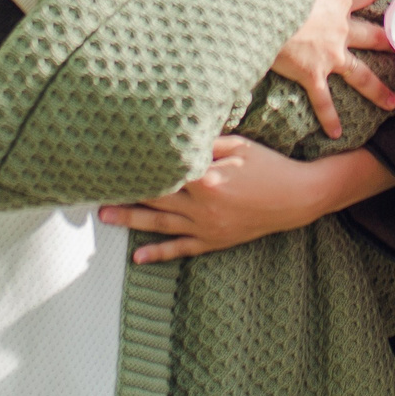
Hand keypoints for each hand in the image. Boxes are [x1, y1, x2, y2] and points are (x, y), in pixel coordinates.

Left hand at [99, 136, 355, 262]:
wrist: (298, 198)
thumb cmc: (271, 166)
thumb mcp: (240, 146)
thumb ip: (208, 143)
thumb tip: (179, 136)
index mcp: (207, 178)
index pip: (164, 171)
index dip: (139, 166)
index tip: (115, 160)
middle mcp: (203, 205)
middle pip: (155, 198)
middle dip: (125, 193)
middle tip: (95, 190)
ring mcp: (208, 226)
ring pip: (161, 224)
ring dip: (131, 221)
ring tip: (104, 217)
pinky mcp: (215, 240)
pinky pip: (182, 249)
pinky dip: (159, 254)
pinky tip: (138, 259)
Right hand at [272, 0, 394, 138]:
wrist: (262, 12)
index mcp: (336, 0)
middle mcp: (340, 29)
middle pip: (371, 36)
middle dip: (388, 44)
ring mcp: (329, 54)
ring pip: (360, 74)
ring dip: (376, 88)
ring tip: (392, 101)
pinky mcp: (313, 74)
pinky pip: (324, 100)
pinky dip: (330, 117)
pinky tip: (337, 132)